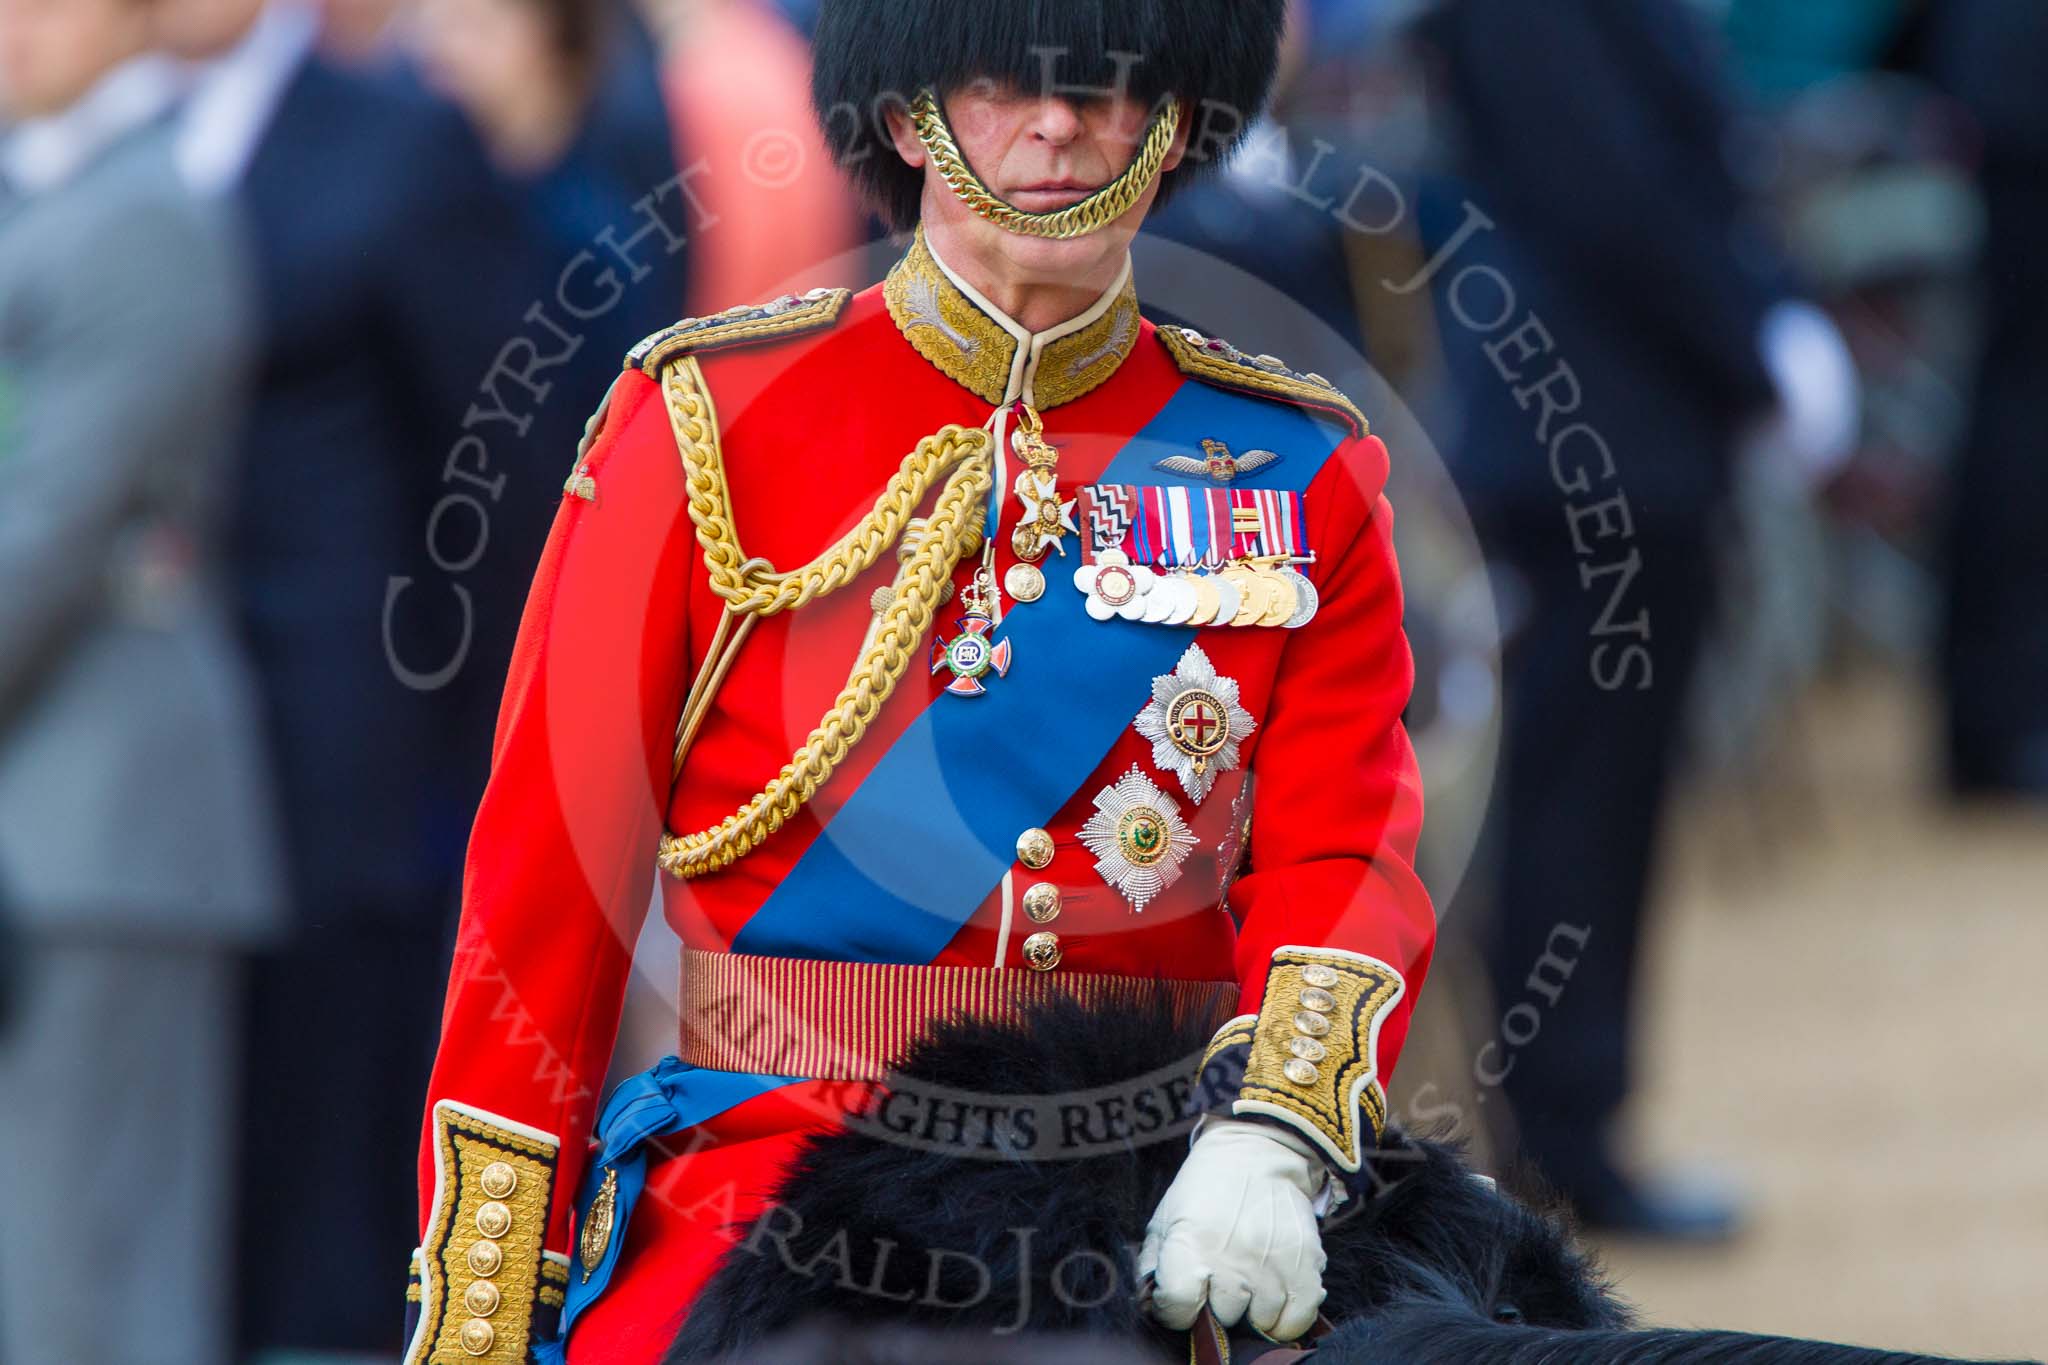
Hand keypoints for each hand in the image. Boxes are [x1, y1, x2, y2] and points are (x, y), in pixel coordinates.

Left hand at [1137, 1117, 1328, 1340]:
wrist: (1258, 1152)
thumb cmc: (1205, 1189)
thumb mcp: (1167, 1217)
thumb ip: (1152, 1266)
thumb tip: (1151, 1307)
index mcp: (1190, 1244)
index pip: (1178, 1308)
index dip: (1176, 1309)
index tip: (1184, 1296)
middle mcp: (1231, 1260)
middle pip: (1222, 1319)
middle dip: (1217, 1304)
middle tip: (1220, 1277)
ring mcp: (1271, 1266)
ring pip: (1260, 1323)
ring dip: (1252, 1310)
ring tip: (1248, 1282)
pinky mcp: (1305, 1267)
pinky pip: (1296, 1321)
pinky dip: (1285, 1318)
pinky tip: (1274, 1298)